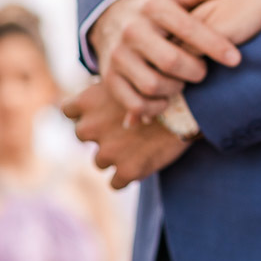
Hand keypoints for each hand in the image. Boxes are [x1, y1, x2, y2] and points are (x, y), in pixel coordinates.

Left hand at [63, 82, 191, 188]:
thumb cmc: (165, 87)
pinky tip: (145, 162)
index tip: (103, 110)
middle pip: (84, 136)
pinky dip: (128, 175)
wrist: (191, 107)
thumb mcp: (131, 77)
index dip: (86, 111)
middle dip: (101, 134)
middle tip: (126, 128)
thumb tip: (107, 96)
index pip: (69, 110)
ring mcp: (107, 151)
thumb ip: (111, 89)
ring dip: (116, 155)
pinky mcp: (128, 171)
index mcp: (87, 102)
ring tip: (140, 145)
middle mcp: (90, 128)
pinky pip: (117, 183)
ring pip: (100, 161)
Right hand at [89, 0, 240, 120]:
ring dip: (176, 88)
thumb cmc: (154, 8)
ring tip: (182, 81)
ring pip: (153, 85)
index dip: (215, 46)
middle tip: (202, 70)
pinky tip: (165, 98)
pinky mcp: (109, 78)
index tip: (236, 59)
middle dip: (195, 71)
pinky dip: (155, 107)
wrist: (108, 18)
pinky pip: (134, 103)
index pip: (189, 28)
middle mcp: (132, 30)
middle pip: (171, 61)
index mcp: (153, 7)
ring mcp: (117, 55)